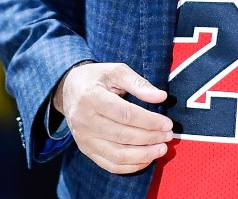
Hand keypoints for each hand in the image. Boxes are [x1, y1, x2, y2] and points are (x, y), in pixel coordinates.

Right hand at [54, 62, 172, 173]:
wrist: (68, 89)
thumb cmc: (96, 78)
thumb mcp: (116, 71)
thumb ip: (139, 83)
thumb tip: (161, 97)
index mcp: (92, 98)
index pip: (125, 114)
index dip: (149, 121)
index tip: (168, 124)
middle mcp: (85, 121)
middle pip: (123, 136)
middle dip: (150, 138)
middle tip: (169, 136)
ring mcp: (84, 138)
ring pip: (117, 154)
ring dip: (143, 155)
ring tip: (162, 149)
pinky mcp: (86, 149)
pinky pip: (109, 164)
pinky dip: (130, 166)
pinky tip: (146, 159)